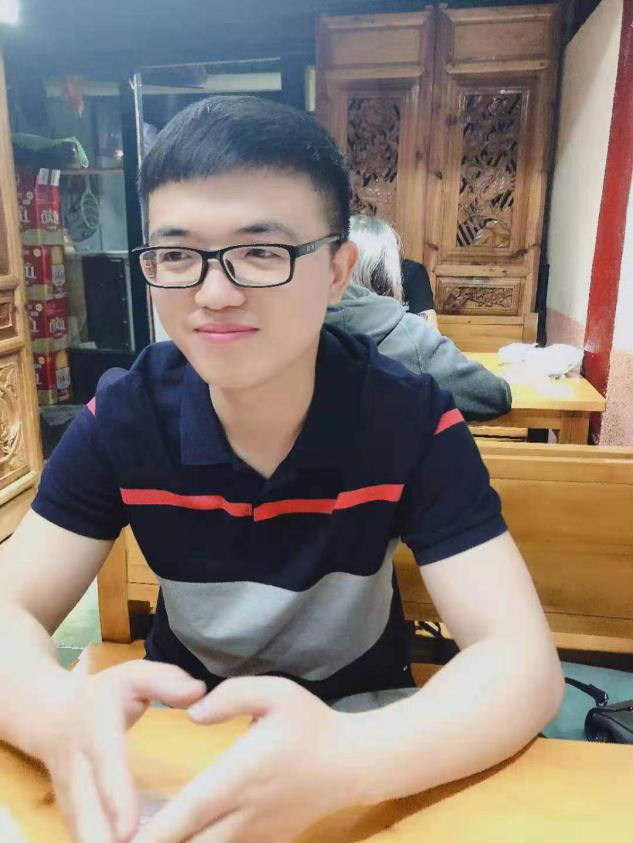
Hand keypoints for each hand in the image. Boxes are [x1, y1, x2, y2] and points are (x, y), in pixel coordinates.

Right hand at [35, 660, 205, 842]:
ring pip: (79, 828)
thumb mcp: (133, 676)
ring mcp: (69, 795)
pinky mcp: (69, 813)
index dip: (117, 798)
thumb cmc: (103, 696)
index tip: (129, 830)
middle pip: (85, 809)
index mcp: (97, 731)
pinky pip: (83, 835)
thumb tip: (199, 691)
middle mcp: (78, 768)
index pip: (107, 765)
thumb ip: (166, 681)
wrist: (50, 715)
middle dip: (101, 838)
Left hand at [132, 676, 364, 842]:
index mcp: (241, 774)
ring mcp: (255, 834)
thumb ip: (232, 696)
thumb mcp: (277, 692)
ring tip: (144, 837)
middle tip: (118, 838)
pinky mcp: (265, 842)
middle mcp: (244, 812)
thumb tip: (193, 713)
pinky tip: (183, 835)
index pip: (188, 810)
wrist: (353, 764)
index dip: (153, 832)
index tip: (121, 839)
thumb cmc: (311, 724)